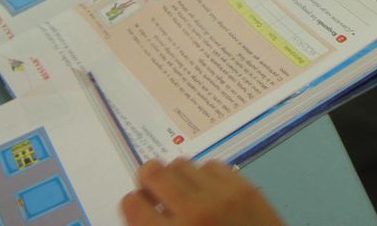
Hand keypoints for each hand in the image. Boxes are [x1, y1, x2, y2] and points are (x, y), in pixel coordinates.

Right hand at [120, 159, 284, 225]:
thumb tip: (143, 210)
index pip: (132, 203)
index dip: (134, 206)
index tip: (140, 209)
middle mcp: (193, 212)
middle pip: (153, 171)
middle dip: (149, 181)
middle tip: (156, 193)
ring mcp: (221, 196)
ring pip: (182, 163)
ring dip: (178, 178)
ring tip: (186, 194)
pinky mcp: (244, 187)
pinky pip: (211, 165)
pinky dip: (206, 178)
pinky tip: (210, 194)